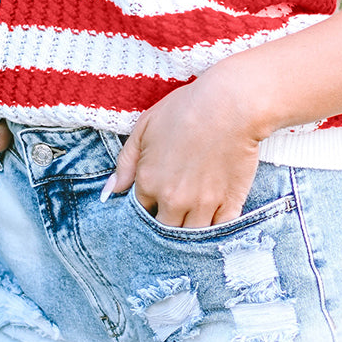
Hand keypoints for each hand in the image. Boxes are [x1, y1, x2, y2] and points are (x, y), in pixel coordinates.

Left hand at [105, 72, 262, 227]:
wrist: (231, 105)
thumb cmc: (187, 109)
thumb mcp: (145, 126)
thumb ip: (125, 162)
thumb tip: (110, 192)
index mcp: (149, 182)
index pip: (140, 212)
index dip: (147, 207)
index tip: (155, 200)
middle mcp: (173, 200)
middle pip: (163, 230)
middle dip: (165, 223)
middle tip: (172, 212)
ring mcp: (202, 205)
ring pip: (189, 236)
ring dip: (188, 231)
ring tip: (191, 219)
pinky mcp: (229, 204)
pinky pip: (218, 233)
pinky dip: (214, 233)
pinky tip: (212, 224)